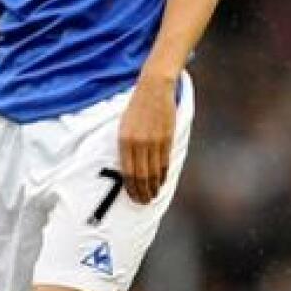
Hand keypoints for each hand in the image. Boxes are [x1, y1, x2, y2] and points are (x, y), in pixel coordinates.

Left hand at [118, 74, 176, 203]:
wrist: (154, 88)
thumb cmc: (137, 107)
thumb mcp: (124, 125)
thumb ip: (127, 145)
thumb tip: (129, 168)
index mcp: (124, 140)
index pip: (127, 172)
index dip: (131, 188)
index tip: (133, 197)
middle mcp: (138, 143)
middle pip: (141, 175)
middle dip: (142, 192)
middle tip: (144, 202)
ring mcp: (153, 141)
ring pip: (153, 172)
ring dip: (153, 187)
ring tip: (152, 196)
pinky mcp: (166, 138)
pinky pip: (164, 162)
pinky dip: (162, 175)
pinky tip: (161, 183)